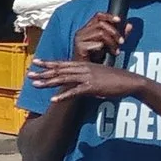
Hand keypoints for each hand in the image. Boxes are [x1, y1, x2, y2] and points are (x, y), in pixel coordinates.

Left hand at [26, 58, 143, 101]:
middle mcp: (84, 69)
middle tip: (29, 73)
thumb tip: (78, 82)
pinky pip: (75, 92)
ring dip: (48, 82)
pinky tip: (53, 99)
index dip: (48, 62)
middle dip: (43, 72)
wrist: (131, 81)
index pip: (63, 63)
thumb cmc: (116, 79)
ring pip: (64, 79)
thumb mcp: (99, 74)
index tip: (36, 61)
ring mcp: (88, 77)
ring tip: (35, 85)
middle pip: (59, 70)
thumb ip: (87, 76)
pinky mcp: (93, 87)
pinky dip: (64, 95)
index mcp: (84, 65)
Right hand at [70, 11, 129, 64]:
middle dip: (115, 32)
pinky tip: (106, 55)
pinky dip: (104, 49)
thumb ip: (119, 35)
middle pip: (101, 24)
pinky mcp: (79, 48)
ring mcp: (79, 39)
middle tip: (122, 42)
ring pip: (100, 33)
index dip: (109, 16)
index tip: (119, 20)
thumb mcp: (109, 44)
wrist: (85, 73)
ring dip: (111, 42)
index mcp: (87, 29)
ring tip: (115, 51)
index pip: (98, 16)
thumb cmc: (95, 58)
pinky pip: (96, 44)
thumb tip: (129, 25)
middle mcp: (81, 32)